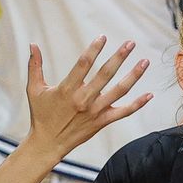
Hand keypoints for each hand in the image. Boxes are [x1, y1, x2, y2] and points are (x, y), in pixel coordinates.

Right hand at [25, 37, 151, 155]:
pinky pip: (124, 112)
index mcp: (67, 89)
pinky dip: (138, 104)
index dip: (94, 49)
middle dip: (119, 57)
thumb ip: (35, 66)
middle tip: (130, 43)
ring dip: (133, 76)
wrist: (48, 144)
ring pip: (119, 91)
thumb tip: (33, 44)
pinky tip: (150, 94)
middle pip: (105, 74)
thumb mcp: (34, 89)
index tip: (103, 38)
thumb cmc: (41, 115)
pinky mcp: (102, 122)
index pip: (83, 64)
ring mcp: (95, 111)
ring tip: (145, 62)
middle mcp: (84, 99)